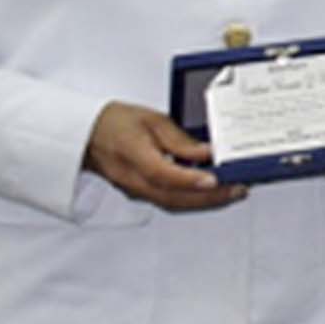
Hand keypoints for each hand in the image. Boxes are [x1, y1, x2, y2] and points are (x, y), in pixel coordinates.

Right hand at [83, 101, 246, 211]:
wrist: (86, 135)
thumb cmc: (116, 122)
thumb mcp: (151, 119)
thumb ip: (180, 139)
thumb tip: (207, 152)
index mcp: (133, 156)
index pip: (164, 174)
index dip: (190, 179)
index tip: (215, 179)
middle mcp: (134, 180)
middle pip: (174, 198)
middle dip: (210, 198)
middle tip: (238, 189)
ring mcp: (136, 190)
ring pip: (173, 204)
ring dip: (204, 202)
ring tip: (232, 192)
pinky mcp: (140, 193)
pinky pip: (168, 201)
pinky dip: (192, 200)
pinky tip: (210, 192)